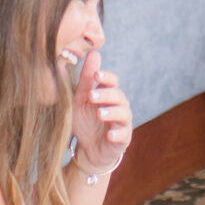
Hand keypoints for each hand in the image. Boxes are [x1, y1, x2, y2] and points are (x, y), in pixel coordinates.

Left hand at [68, 47, 132, 174]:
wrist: (86, 150)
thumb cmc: (84, 122)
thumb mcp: (81, 101)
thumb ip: (86, 81)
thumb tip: (93, 54)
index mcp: (108, 95)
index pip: (112, 82)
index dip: (106, 77)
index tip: (96, 74)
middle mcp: (119, 106)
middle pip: (118, 96)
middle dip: (106, 95)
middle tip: (92, 96)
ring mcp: (122, 123)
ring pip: (123, 114)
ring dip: (112, 112)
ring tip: (99, 114)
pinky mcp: (123, 139)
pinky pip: (123, 134)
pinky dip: (117, 133)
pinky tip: (109, 134)